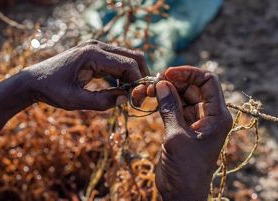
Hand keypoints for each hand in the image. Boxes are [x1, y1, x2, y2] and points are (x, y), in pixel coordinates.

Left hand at [0, 40, 149, 146]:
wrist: (33, 81)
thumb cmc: (51, 90)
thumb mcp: (76, 101)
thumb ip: (102, 102)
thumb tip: (126, 99)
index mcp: (93, 54)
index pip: (129, 64)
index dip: (138, 82)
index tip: (137, 101)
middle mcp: (98, 46)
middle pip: (133, 56)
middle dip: (141, 77)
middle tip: (139, 97)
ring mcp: (97, 49)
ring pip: (128, 58)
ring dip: (133, 76)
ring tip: (130, 96)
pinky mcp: (95, 55)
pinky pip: (118, 62)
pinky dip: (124, 75)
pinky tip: (119, 89)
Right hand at [134, 66, 232, 199]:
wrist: (181, 192)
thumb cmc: (186, 168)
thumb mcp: (177, 136)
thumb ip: (170, 108)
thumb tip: (161, 83)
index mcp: (217, 115)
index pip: (208, 81)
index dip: (189, 73)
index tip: (168, 73)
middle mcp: (208, 115)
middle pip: (193, 87)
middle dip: (174, 82)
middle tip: (153, 82)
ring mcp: (194, 120)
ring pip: (181, 96)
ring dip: (166, 91)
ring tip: (147, 89)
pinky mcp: (181, 126)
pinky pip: (173, 107)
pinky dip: (162, 101)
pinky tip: (150, 97)